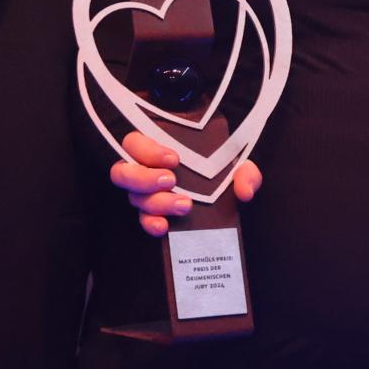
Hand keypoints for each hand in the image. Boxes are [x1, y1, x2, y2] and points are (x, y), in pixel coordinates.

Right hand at [108, 130, 261, 237]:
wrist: (225, 203)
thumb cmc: (223, 175)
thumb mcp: (238, 169)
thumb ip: (246, 173)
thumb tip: (244, 190)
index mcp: (160, 147)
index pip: (134, 142)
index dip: (147, 150)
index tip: (174, 159)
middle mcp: (146, 170)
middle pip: (123, 172)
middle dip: (144, 178)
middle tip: (172, 181)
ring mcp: (146, 194)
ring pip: (134, 198)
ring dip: (156, 203)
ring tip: (184, 205)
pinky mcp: (152, 215)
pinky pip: (142, 220)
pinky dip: (151, 223)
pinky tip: (164, 227)